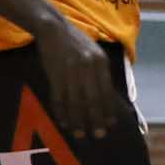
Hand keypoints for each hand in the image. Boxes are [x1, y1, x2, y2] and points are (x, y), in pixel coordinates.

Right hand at [36, 21, 131, 139]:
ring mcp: (70, 71)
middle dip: (95, 120)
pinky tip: (64, 122)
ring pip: (75, 102)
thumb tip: (108, 98)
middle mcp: (87, 67)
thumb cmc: (76, 42)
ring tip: (79, 134)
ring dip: (77, 120)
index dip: (108, 110)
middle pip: (93, 100)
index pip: (106, 91)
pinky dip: (61, 112)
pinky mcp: (55, 74)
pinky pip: (59, 99)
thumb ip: (101, 72)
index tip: (110, 125)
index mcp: (100, 62)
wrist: (53, 28)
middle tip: (98, 135)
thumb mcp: (94, 53)